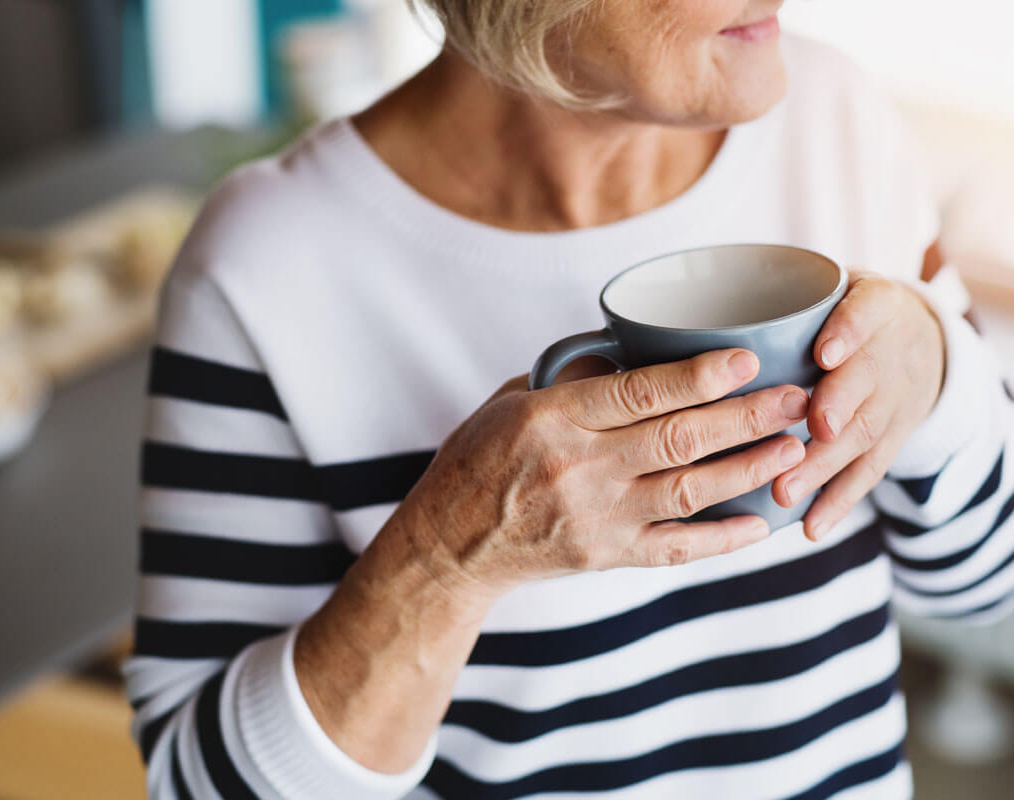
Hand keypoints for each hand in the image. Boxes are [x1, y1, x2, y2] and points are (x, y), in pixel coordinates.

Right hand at [297, 349, 808, 773]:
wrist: (450, 543)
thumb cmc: (479, 459)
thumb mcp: (512, 403)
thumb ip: (576, 383)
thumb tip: (638, 354)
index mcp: (553, 420)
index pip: (640, 392)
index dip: (701, 375)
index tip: (749, 359)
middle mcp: (578, 469)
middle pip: (679, 438)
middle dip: (747, 417)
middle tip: (797, 398)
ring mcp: (595, 518)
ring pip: (689, 491)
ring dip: (749, 469)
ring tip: (795, 447)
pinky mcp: (605, 557)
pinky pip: (676, 549)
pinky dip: (723, 539)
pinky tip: (762, 523)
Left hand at [774, 273, 945, 540]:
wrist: (917, 339)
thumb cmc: (840, 312)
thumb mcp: (828, 287)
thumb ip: (776, 298)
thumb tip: (678, 320)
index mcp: (873, 304)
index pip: (867, 311)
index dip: (849, 332)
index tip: (824, 353)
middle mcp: (891, 352)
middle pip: (867, 381)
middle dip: (837, 408)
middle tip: (808, 429)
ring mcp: (896, 399)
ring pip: (864, 434)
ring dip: (824, 466)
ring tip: (787, 491)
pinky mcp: (892, 438)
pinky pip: (868, 473)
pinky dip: (838, 502)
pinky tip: (810, 527)